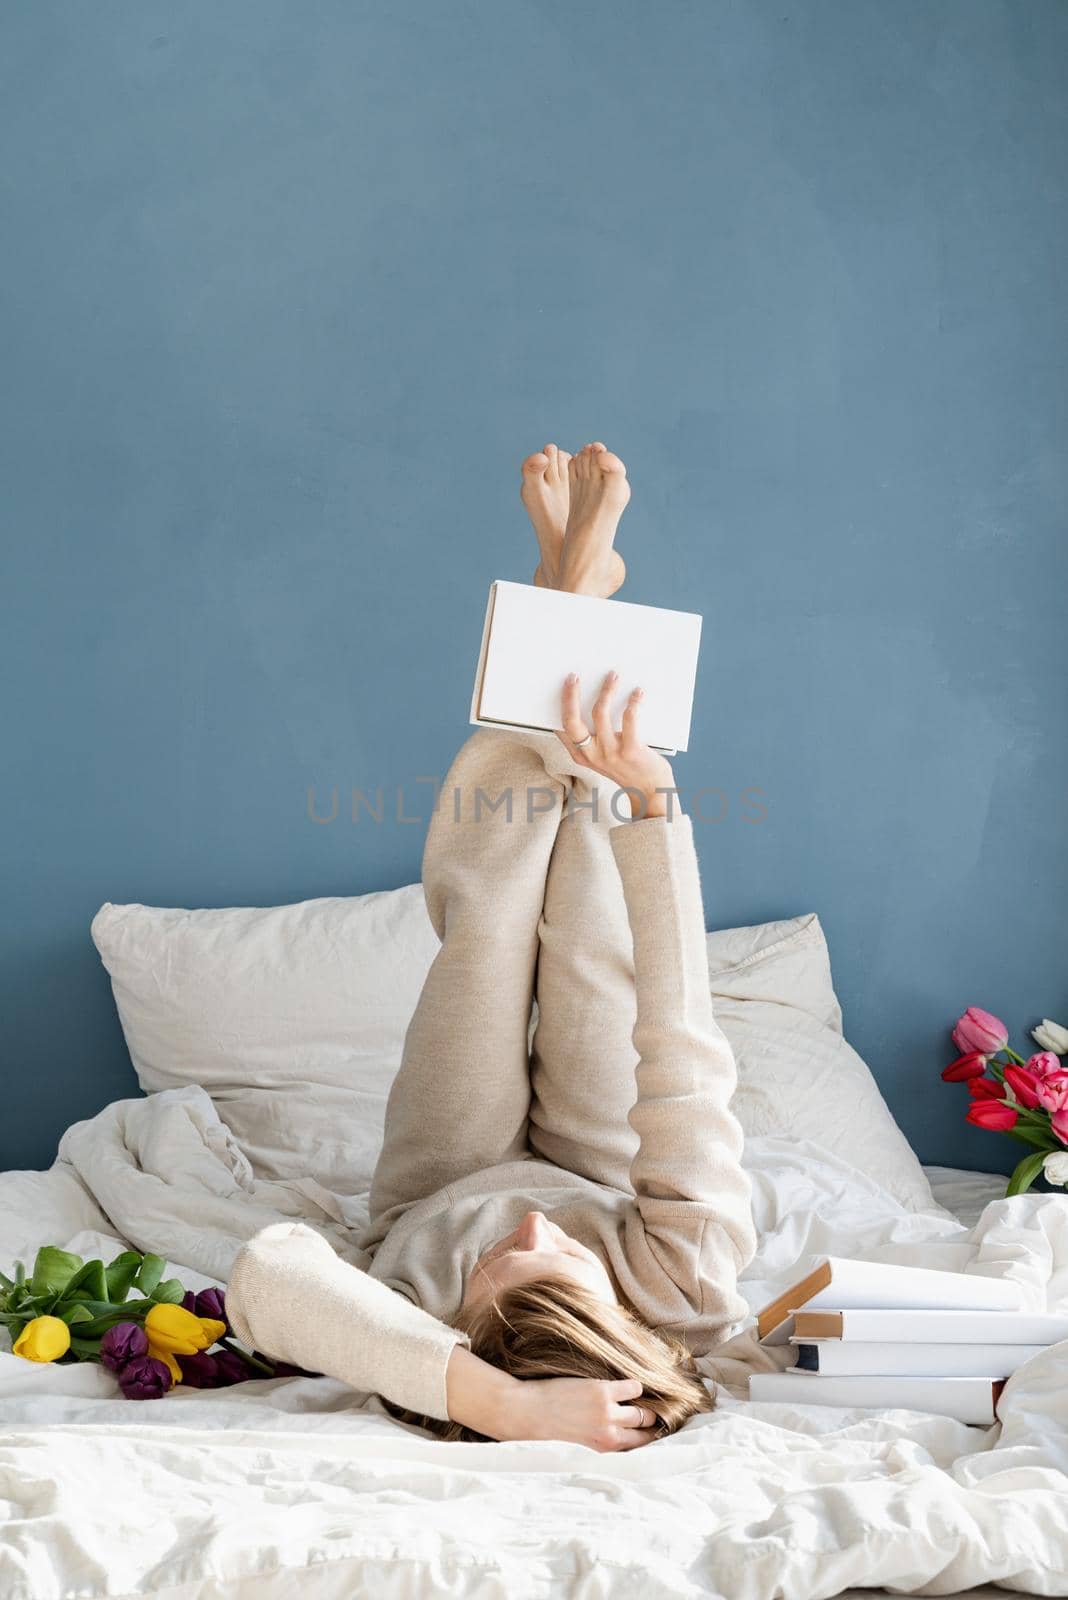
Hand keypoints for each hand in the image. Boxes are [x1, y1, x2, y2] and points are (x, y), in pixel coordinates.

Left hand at [493, 1373, 659, 1451]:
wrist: (527, 1414)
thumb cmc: (549, 1432)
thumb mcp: (578, 1447)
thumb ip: (599, 1444)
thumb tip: (617, 1440)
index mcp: (604, 1451)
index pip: (639, 1449)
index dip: (647, 1440)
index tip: (651, 1433)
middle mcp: (610, 1435)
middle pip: (645, 1430)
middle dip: (650, 1424)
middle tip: (650, 1417)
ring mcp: (608, 1412)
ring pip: (642, 1412)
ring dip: (644, 1407)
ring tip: (641, 1403)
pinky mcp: (602, 1391)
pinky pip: (632, 1387)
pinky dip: (634, 1387)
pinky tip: (629, 1387)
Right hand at [556, 671, 676, 818]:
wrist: (650, 791)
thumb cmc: (627, 769)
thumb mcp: (601, 759)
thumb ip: (593, 739)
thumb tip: (594, 702)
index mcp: (580, 755)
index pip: (562, 728)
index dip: (560, 705)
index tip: (565, 685)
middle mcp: (591, 754)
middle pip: (572, 721)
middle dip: (570, 696)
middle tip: (574, 677)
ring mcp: (610, 752)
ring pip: (600, 713)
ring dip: (606, 690)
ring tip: (613, 676)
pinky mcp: (630, 750)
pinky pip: (629, 719)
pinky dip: (633, 702)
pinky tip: (637, 693)